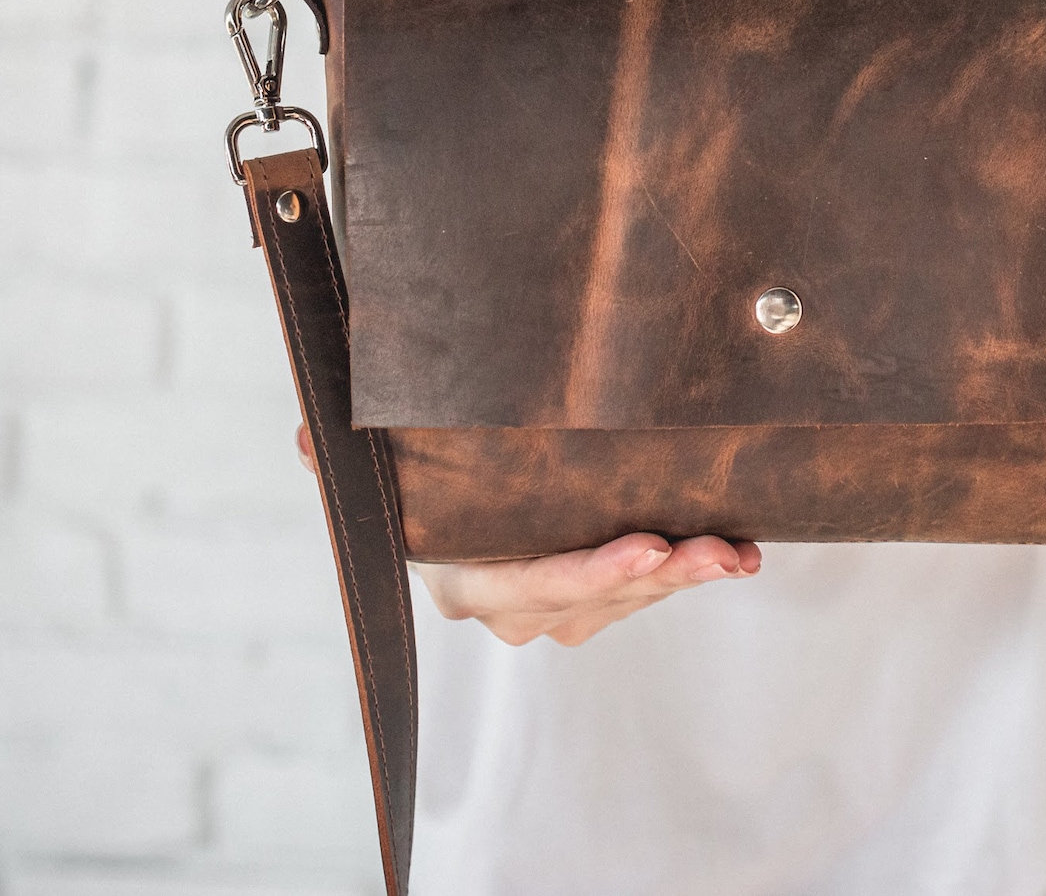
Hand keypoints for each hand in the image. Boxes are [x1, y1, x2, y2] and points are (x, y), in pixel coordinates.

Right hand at [295, 425, 759, 645]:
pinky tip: (740, 553)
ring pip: (633, 599)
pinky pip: (647, 589)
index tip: (646, 548)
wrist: (446, 518)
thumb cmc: (420, 486)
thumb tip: (305, 434)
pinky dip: (690, 570)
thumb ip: (345, 458)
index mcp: (468, 580)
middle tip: (717, 549)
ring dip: (688, 575)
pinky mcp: (596, 598)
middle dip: (662, 575)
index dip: (591, 573)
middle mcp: (515, 608)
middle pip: (598, 598)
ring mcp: (558, 610)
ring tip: (740, 550)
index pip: (535, 582)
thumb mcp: (382, 471)